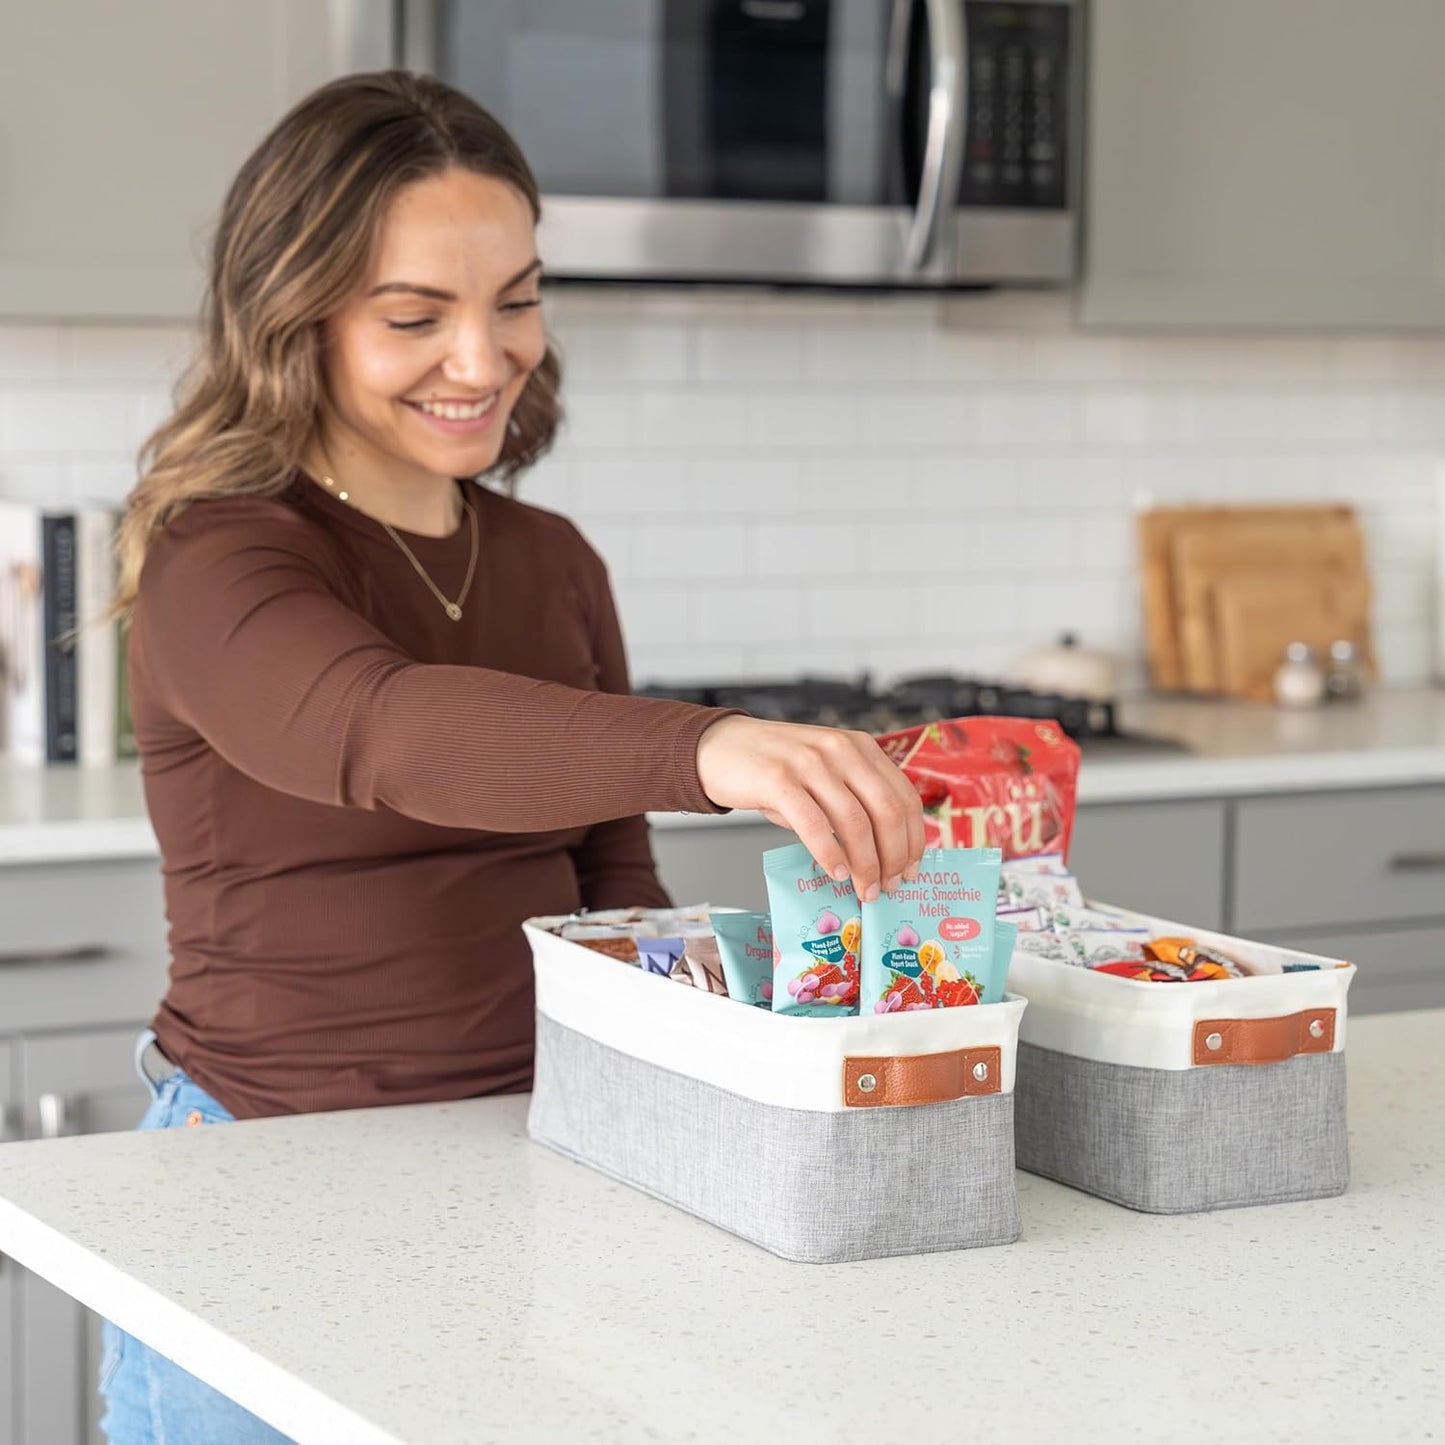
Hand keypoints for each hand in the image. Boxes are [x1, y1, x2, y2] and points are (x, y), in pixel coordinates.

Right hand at [694, 716, 924, 900]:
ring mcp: (810, 762)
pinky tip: (835, 873)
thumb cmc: (772, 769)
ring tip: (863, 889)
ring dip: (865, 864)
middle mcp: (840, 749)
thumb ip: (851, 801)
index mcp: (859, 747)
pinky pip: (814, 824)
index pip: (903, 796)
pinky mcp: (778, 778)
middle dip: (894, 857)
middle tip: (889, 886)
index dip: (913, 838)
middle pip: (887, 811)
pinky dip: (829, 854)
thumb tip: (880, 856)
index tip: (911, 869)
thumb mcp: (822, 774)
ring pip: (855, 821)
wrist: (718, 748)